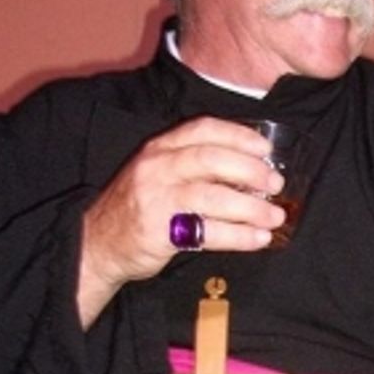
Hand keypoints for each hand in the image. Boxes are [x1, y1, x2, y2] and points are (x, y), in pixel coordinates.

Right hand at [78, 117, 286, 326]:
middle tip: (275, 184)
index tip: (266, 150)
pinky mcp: (160, 231)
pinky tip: (258, 239)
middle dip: (250, 170)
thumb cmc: (141, 207)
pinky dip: (239, 236)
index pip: (203, 129)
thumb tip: (252, 173)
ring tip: (275, 216)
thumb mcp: (161, 174)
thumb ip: (197, 168)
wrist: (99, 243)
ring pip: (213, 196)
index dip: (239, 136)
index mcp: (160, 148)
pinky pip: (208, 232)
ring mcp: (157, 198)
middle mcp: (157, 167)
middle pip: (211, 159)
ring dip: (251, 207)